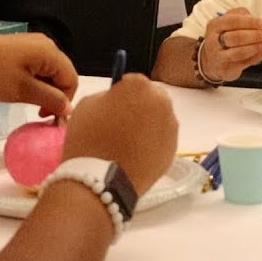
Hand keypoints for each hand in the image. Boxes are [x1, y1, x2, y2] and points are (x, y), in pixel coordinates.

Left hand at [0, 33, 78, 118]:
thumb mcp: (24, 91)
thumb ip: (51, 100)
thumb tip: (68, 109)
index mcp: (49, 51)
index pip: (71, 80)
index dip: (65, 101)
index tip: (48, 117)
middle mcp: (45, 43)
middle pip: (62, 74)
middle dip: (55, 96)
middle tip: (39, 113)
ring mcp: (32, 43)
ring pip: (49, 71)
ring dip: (44, 89)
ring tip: (28, 102)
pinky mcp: (20, 47)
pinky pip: (37, 66)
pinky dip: (35, 81)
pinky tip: (21, 90)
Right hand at [63, 74, 177, 194]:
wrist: (100, 179)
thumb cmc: (88, 138)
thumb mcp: (88, 105)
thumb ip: (107, 96)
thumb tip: (117, 101)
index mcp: (139, 85)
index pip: (132, 81)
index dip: (121, 93)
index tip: (112, 106)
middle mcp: (161, 102)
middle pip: (151, 98)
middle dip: (140, 106)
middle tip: (122, 124)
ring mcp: (170, 127)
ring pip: (159, 119)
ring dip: (148, 125)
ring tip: (128, 143)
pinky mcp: (173, 149)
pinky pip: (162, 140)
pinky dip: (152, 143)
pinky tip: (135, 155)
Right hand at [199, 8, 261, 82]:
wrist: (212, 61)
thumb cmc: (224, 37)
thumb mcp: (228, 23)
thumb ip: (242, 17)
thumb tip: (259, 22)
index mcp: (215, 25)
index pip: (233, 21)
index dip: (250, 22)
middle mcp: (214, 41)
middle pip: (235, 38)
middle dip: (254, 35)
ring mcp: (219, 57)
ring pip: (239, 52)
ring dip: (257, 47)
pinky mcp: (227, 68)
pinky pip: (246, 62)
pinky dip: (260, 55)